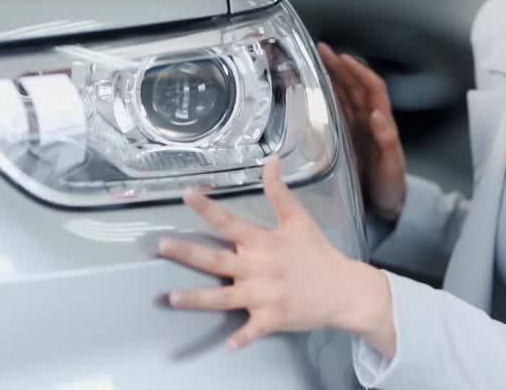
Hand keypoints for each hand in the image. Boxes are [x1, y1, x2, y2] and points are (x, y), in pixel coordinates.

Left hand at [158, 158, 393, 351]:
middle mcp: (260, 268)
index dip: (207, 208)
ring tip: (172, 298)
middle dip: (188, 253)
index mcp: (264, 242)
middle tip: (162, 245)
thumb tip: (270, 161)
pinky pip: (252, 330)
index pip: (230, 222)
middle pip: (217, 260)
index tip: (187, 194)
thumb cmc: (317, 253)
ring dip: (198, 300)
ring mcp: (265, 296)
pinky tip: (229, 345)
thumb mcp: (300, 220)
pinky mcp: (272, 319)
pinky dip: (242, 338)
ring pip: (224, 299)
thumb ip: (279, 192)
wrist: (344, 290)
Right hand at [316, 42, 407, 220]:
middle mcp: (370, 121)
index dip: (358, 72)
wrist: (389, 208)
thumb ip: (386, 141)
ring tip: (318, 60)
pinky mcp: (349, 138)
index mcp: (382, 123)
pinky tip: (319, 89)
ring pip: (346, 95)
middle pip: (356, 86)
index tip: (343, 58)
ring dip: (335, 76)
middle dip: (341, 66)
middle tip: (322, 49)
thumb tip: (378, 114)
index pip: (371, 89)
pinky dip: (330, 96)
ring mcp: (359, 128)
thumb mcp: (392, 166)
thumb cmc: (392, 187)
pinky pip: (339, 111)